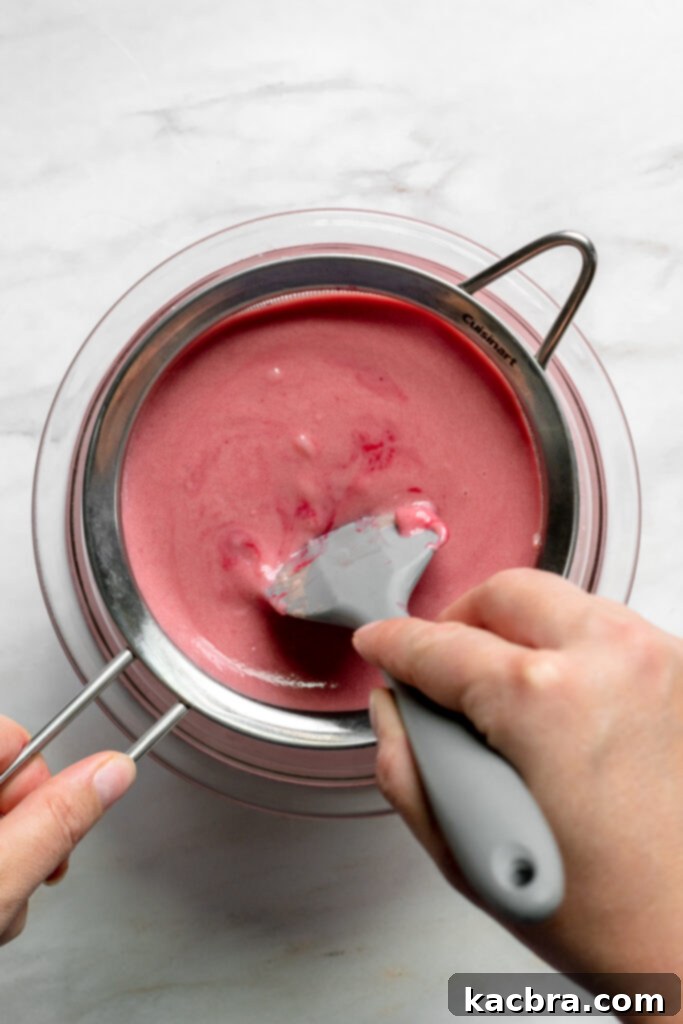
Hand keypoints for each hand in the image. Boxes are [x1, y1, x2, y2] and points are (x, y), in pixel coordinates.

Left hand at [0, 718, 135, 945]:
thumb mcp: (0, 875)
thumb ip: (58, 821)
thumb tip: (116, 770)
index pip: (20, 739)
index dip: (40, 783)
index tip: (40, 825)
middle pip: (16, 781)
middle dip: (30, 835)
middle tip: (18, 876)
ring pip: (6, 818)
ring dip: (14, 864)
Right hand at [353, 568, 682, 972]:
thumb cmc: (601, 914)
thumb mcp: (462, 850)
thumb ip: (405, 763)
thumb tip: (394, 707)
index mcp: (544, 700)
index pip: (440, 644)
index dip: (394, 643)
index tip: (379, 644)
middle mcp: (609, 660)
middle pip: (505, 593)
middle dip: (457, 622)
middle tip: (437, 664)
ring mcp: (656, 661)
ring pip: (560, 602)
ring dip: (516, 633)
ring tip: (496, 688)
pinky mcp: (681, 673)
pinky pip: (605, 631)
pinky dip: (567, 649)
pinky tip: (552, 700)